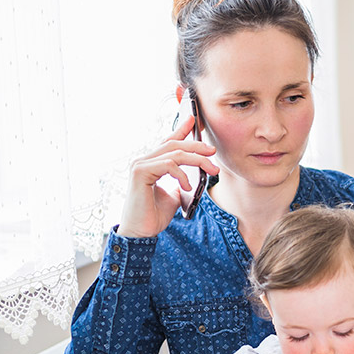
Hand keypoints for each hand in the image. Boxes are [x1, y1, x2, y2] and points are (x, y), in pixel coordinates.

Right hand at [117, 116, 217, 237]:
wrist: (140, 233)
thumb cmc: (154, 216)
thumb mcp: (174, 195)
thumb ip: (181, 183)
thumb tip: (196, 175)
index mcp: (150, 163)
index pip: (168, 141)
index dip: (181, 129)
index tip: (194, 119)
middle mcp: (142, 160)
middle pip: (174, 144)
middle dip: (197, 146)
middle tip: (213, 151)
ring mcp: (140, 165)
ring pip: (174, 153)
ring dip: (197, 159)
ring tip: (212, 170)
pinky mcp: (140, 172)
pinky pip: (168, 165)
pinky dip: (182, 174)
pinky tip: (188, 185)